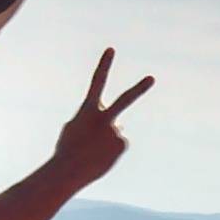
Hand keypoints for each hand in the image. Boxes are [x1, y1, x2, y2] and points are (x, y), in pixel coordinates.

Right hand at [52, 48, 151, 187]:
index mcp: (87, 109)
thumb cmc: (67, 148)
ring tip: (93, 150)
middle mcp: (104, 118)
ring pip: (115, 131)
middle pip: (125, 100)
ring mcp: (115, 131)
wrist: (69, 169)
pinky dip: (110, 150)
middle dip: (139, 89)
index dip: (104, 65)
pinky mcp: (122, 144)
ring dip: (106, 139)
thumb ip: (95, 120)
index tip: (111, 50)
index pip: (96, 82)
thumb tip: (116, 127)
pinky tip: (100, 156)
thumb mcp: (75, 128)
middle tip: (152, 78)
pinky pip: (118, 144)